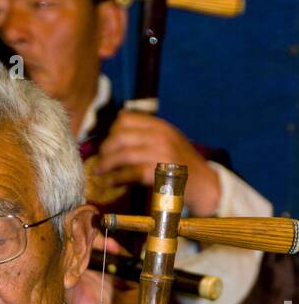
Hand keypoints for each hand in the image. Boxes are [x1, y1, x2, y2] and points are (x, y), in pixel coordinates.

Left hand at [95, 110, 220, 215]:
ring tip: (99, 171)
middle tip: (99, 159)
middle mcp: (160, 136)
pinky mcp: (159, 172)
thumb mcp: (169, 142)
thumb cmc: (182, 166)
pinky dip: (116, 177)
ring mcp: (161, 153)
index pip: (126, 118)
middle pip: (120, 135)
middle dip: (105, 148)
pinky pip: (130, 173)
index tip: (107, 143)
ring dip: (106, 163)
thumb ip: (147, 136)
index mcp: (160, 126)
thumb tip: (116, 138)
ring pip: (123, 153)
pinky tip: (109, 182)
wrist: (204, 184)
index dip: (111, 131)